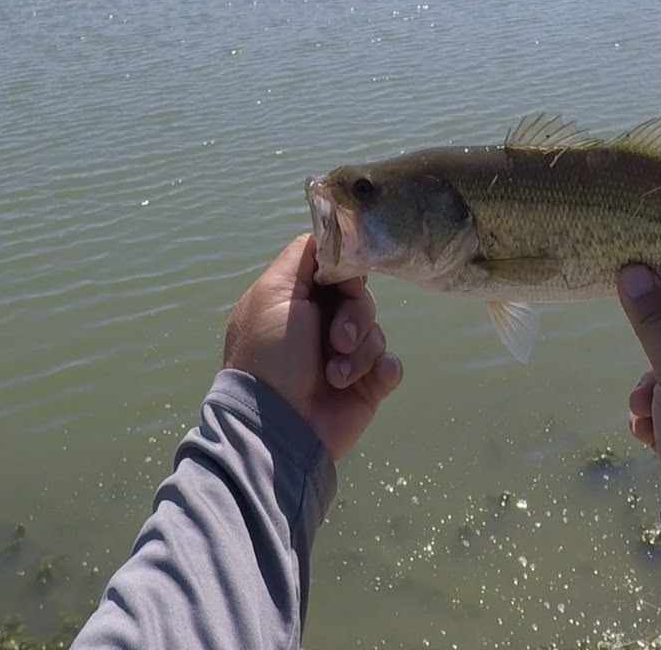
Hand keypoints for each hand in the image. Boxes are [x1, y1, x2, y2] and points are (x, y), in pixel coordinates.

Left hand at [223, 234, 402, 459]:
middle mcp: (320, 325)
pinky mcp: (366, 385)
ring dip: (360, 351)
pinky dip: (384, 369)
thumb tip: (327, 235)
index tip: (343, 282)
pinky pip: (390, 363)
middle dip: (354, 316)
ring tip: (336, 374)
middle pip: (361, 297)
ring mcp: (344, 357)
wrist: (280, 424)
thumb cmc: (269, 355)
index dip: (345, 272)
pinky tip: (371, 380)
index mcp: (296, 301)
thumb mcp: (273, 294)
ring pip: (376, 330)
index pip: (334, 269)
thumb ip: (300, 257)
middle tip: (337, 339)